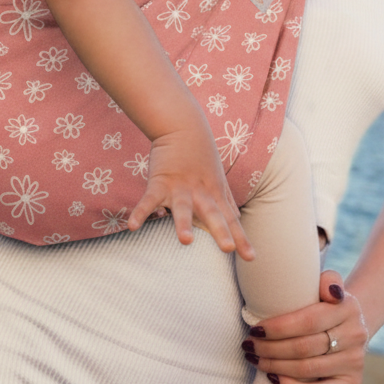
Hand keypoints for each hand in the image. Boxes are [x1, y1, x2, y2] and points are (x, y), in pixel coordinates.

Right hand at [127, 125, 254, 260]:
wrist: (182, 125)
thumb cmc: (202, 154)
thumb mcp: (218, 177)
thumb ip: (226, 201)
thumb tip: (238, 219)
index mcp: (215, 193)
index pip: (230, 219)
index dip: (240, 238)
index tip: (251, 258)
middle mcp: (200, 192)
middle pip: (212, 214)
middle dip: (220, 231)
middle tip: (227, 249)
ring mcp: (180, 187)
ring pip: (183, 207)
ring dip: (184, 223)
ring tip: (185, 241)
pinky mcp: (159, 182)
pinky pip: (148, 200)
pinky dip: (140, 213)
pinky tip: (132, 227)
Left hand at [241, 273, 368, 383]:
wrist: (350, 325)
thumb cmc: (326, 302)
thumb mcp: (328, 283)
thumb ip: (328, 279)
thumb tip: (331, 291)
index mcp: (348, 307)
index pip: (307, 321)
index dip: (277, 328)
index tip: (254, 330)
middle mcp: (355, 335)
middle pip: (304, 347)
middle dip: (270, 348)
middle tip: (248, 345)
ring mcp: (355, 361)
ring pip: (308, 370)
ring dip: (275, 367)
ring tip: (255, 359)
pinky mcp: (352, 383)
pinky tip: (273, 379)